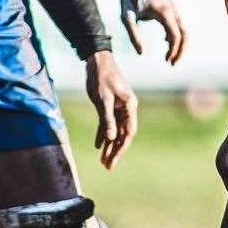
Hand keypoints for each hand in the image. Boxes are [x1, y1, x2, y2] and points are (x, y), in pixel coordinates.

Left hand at [85, 50, 137, 169]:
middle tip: (108, 167)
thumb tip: (110, 139)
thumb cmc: (101, 77)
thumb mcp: (103, 99)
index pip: (128, 131)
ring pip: (115, 131)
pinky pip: (107, 124)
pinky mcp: (109, 106)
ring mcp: (118, 108)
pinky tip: (99, 146)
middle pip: (122, 134)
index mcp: (130, 106)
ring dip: (109, 146)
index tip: (114, 160)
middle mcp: (127, 108)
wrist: (97, 61)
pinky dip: (103, 135)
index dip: (122, 147)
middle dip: (115, 151)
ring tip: (103, 161)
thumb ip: (107, 119)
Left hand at [119, 0, 187, 63]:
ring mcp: (172, 7)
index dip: (173, 50)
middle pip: (184, 34)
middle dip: (181, 50)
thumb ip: (134, 34)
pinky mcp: (170, 7)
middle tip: (172, 64)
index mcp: (164, 11)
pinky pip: (177, 23)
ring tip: (169, 57)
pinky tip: (165, 42)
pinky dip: (175, 35)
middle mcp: (172, 9)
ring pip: (183, 29)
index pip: (175, 35)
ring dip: (179, 44)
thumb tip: (141, 52)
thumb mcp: (127, 16)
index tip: (167, 61)